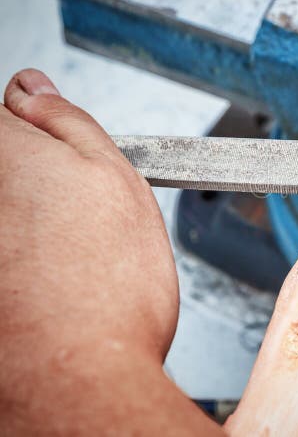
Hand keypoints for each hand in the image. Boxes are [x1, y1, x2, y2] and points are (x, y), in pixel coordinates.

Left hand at [0, 70, 221, 433]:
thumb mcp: (116, 179)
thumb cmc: (108, 289)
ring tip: (61, 259)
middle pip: (3, 169)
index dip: (44, 135)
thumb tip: (32, 89)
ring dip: (25, 227)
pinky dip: (17, 264)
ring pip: (3, 214)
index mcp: (3, 156)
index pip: (7, 113)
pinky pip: (5, 255)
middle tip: (71, 219)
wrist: (78, 377)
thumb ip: (69, 123)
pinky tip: (42, 285)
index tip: (65, 163)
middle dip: (32, 181)